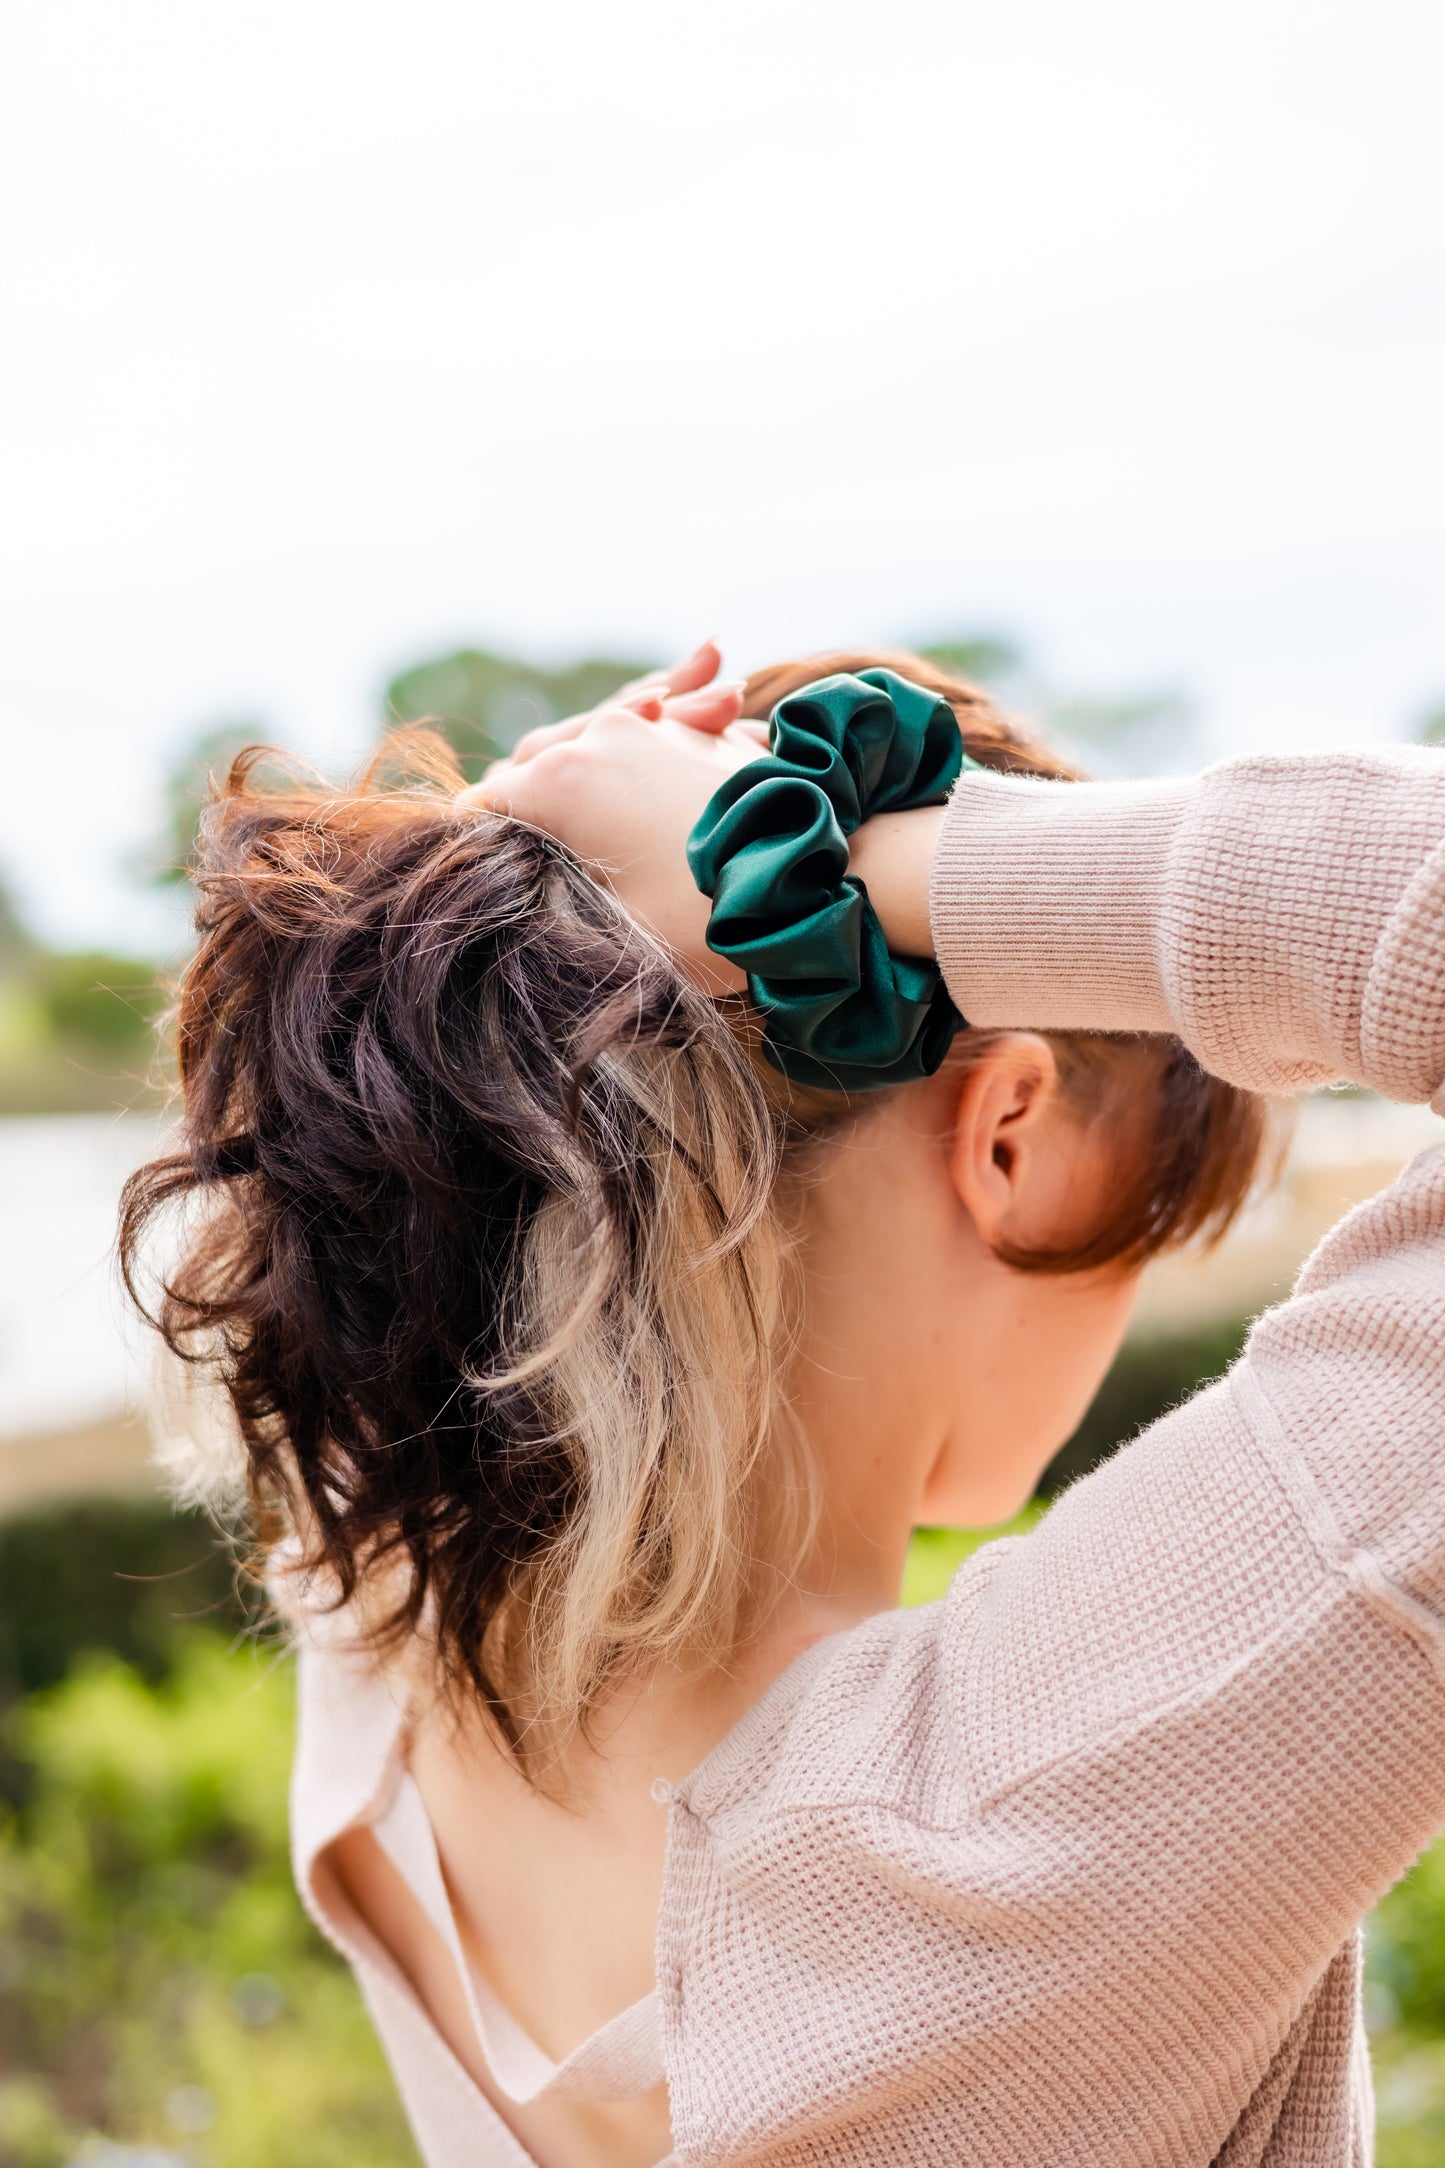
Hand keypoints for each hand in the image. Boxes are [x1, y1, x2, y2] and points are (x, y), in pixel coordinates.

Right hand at [459, 646, 765, 993]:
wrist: (832, 874)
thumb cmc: (713, 917)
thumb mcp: (619, 933)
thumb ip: (564, 915)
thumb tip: (527, 927)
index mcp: (560, 783)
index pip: (484, 805)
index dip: (464, 838)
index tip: (454, 866)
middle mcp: (602, 738)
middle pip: (537, 753)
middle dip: (519, 785)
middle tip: (506, 816)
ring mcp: (658, 729)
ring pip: (602, 724)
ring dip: (588, 735)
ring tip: (576, 749)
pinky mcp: (709, 732)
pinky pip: (664, 721)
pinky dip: (656, 722)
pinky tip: (668, 718)